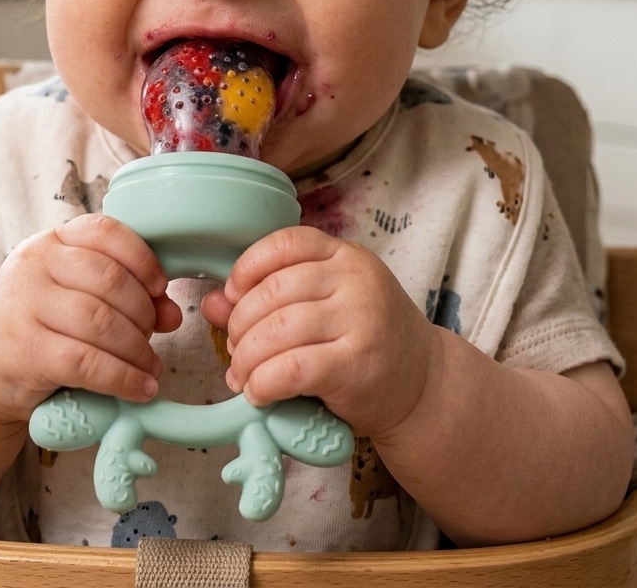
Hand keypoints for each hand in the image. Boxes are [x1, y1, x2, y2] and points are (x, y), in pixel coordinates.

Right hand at [0, 214, 181, 424]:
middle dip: (143, 311)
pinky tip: (140, 388)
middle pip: (109, 280)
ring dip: (138, 349)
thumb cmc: (40, 323)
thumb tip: (172, 314)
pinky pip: (87, 363)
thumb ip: (123, 294)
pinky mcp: (25, 352)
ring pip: (101, 322)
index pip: (105, 232)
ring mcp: (25, 307)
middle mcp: (34, 266)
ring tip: (150, 367)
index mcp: (51, 241)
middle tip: (153, 335)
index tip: (160, 287)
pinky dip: (123, 378)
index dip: (143, 258)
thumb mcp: (74, 295)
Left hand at [201, 226, 437, 436]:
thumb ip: (270, 297)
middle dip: (239, 324)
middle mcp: (355, 280)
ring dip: (246, 358)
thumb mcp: (324, 305)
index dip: (247, 268)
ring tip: (241, 376)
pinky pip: (291, 369)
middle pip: (273, 291)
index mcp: (345, 255)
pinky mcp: (357, 365)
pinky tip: (259, 393)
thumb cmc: (366, 339)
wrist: (425, 384)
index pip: (284, 243)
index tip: (231, 295)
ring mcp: (360, 321)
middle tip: (234, 348)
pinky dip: (263, 383)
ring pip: (277, 331)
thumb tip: (212, 303)